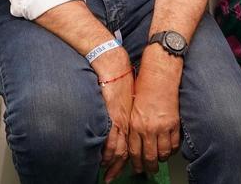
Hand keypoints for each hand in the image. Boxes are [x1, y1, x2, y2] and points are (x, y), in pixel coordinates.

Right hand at [96, 60, 133, 182]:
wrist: (114, 68)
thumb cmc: (123, 81)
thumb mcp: (129, 100)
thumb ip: (127, 114)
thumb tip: (124, 125)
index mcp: (135, 119)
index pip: (137, 144)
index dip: (135, 158)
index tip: (131, 168)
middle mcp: (131, 122)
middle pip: (130, 151)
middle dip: (122, 167)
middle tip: (114, 177)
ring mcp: (121, 121)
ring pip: (121, 150)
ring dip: (114, 164)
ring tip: (108, 173)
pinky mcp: (113, 117)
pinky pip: (112, 141)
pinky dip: (108, 153)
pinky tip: (103, 160)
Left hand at [128, 64, 180, 174]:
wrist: (160, 75)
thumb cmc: (145, 86)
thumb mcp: (133, 107)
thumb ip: (134, 125)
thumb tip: (135, 142)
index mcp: (134, 124)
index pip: (134, 152)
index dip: (136, 163)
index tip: (138, 168)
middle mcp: (147, 128)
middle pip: (148, 156)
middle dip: (150, 167)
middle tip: (151, 170)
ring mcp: (162, 127)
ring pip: (163, 153)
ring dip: (162, 159)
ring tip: (162, 159)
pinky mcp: (174, 123)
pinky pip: (175, 143)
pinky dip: (173, 149)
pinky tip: (171, 149)